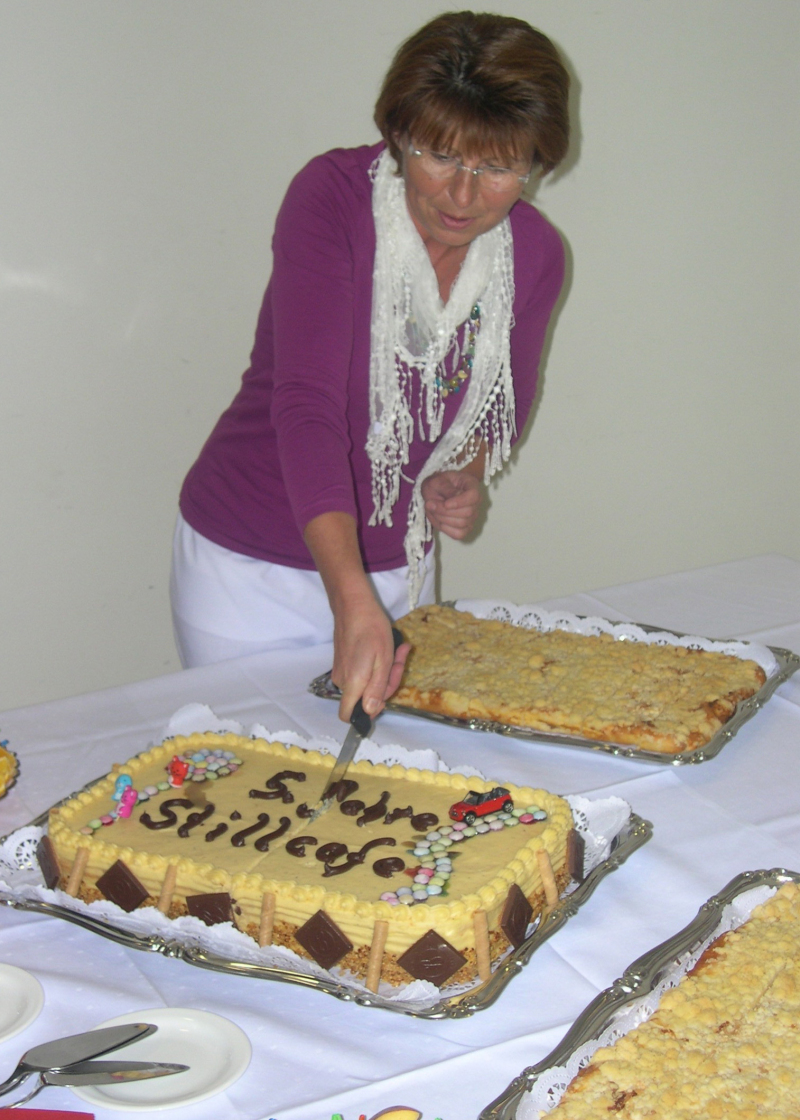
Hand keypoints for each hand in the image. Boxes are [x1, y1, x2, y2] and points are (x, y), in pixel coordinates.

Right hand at [303, 510, 409, 721]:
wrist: (354, 605)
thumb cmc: (372, 630)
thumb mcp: (383, 661)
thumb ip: (377, 689)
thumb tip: (370, 712)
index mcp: (353, 683)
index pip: (347, 715)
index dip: (367, 713)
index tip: (383, 697)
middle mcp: (342, 681)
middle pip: (364, 698)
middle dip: (386, 684)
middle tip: (399, 661)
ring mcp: (341, 671)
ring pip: (365, 683)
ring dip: (383, 672)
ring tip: (395, 651)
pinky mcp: (342, 661)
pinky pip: (361, 673)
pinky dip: (375, 665)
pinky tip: (386, 648)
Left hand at [422, 469, 482, 539]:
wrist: (436, 491)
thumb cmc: (438, 483)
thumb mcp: (437, 480)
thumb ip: (445, 488)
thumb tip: (450, 501)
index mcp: (471, 485)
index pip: (473, 496)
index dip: (460, 502)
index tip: (445, 504)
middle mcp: (476, 502)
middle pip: (467, 513)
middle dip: (444, 511)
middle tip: (429, 504)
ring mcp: (472, 516)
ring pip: (461, 524)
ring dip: (441, 519)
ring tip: (431, 510)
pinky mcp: (466, 528)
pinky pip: (458, 534)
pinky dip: (444, 528)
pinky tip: (437, 519)